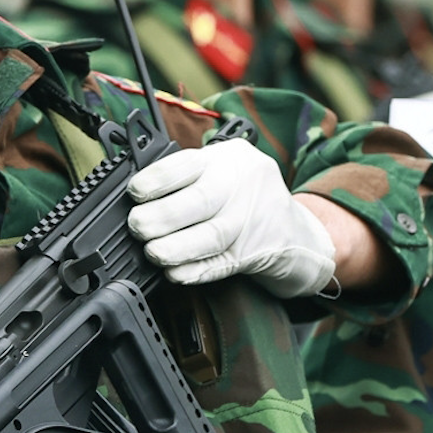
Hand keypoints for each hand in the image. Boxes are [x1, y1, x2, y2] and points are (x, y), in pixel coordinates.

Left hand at [125, 139, 335, 297]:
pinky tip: (175, 273)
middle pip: (200, 201)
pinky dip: (194, 270)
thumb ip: (188, 176)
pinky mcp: (256, 254)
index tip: (134, 193)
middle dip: (161, 216)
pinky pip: (221, 264)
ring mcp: (253, 221)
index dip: (156, 180)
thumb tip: (136, 196)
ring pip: (211, 236)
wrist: (298, 231)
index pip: (188, 164)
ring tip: (152, 252)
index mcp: (228, 158)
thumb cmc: (247, 196)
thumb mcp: (224, 168)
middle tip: (137, 226)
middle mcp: (244, 185)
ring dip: (174, 248)